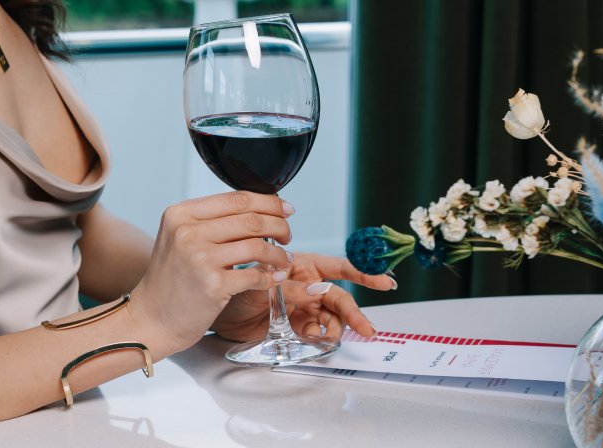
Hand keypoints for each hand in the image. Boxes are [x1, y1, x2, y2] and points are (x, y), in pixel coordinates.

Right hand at [129, 192, 294, 354]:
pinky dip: (270, 276)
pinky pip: (255, 275)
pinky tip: (274, 277)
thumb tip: (259, 210)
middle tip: (287, 235)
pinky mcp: (213, 285)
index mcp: (181, 214)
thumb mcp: (179, 239)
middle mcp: (187, 232)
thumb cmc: (171, 281)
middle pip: (251, 219)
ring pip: (258, 246)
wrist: (151, 319)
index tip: (285, 209)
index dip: (269, 202)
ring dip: (278, 253)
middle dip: (279, 226)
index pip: (236, 198)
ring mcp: (200, 258)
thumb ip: (211, 222)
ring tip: (283, 259)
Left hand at [210, 252, 395, 342]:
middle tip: (367, 328)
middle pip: (339, 297)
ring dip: (335, 328)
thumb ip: (290, 286)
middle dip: (354, 312)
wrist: (216, 313)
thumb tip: (316, 291)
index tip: (385, 281)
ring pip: (331, 317)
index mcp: (302, 265)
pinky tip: (313, 337)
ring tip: (325, 335)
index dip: (363, 272)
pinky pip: (317, 332)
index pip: (339, 267)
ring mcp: (303, 306)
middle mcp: (307, 285)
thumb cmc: (234, 285)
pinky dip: (319, 336)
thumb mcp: (261, 282)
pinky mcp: (297, 326)